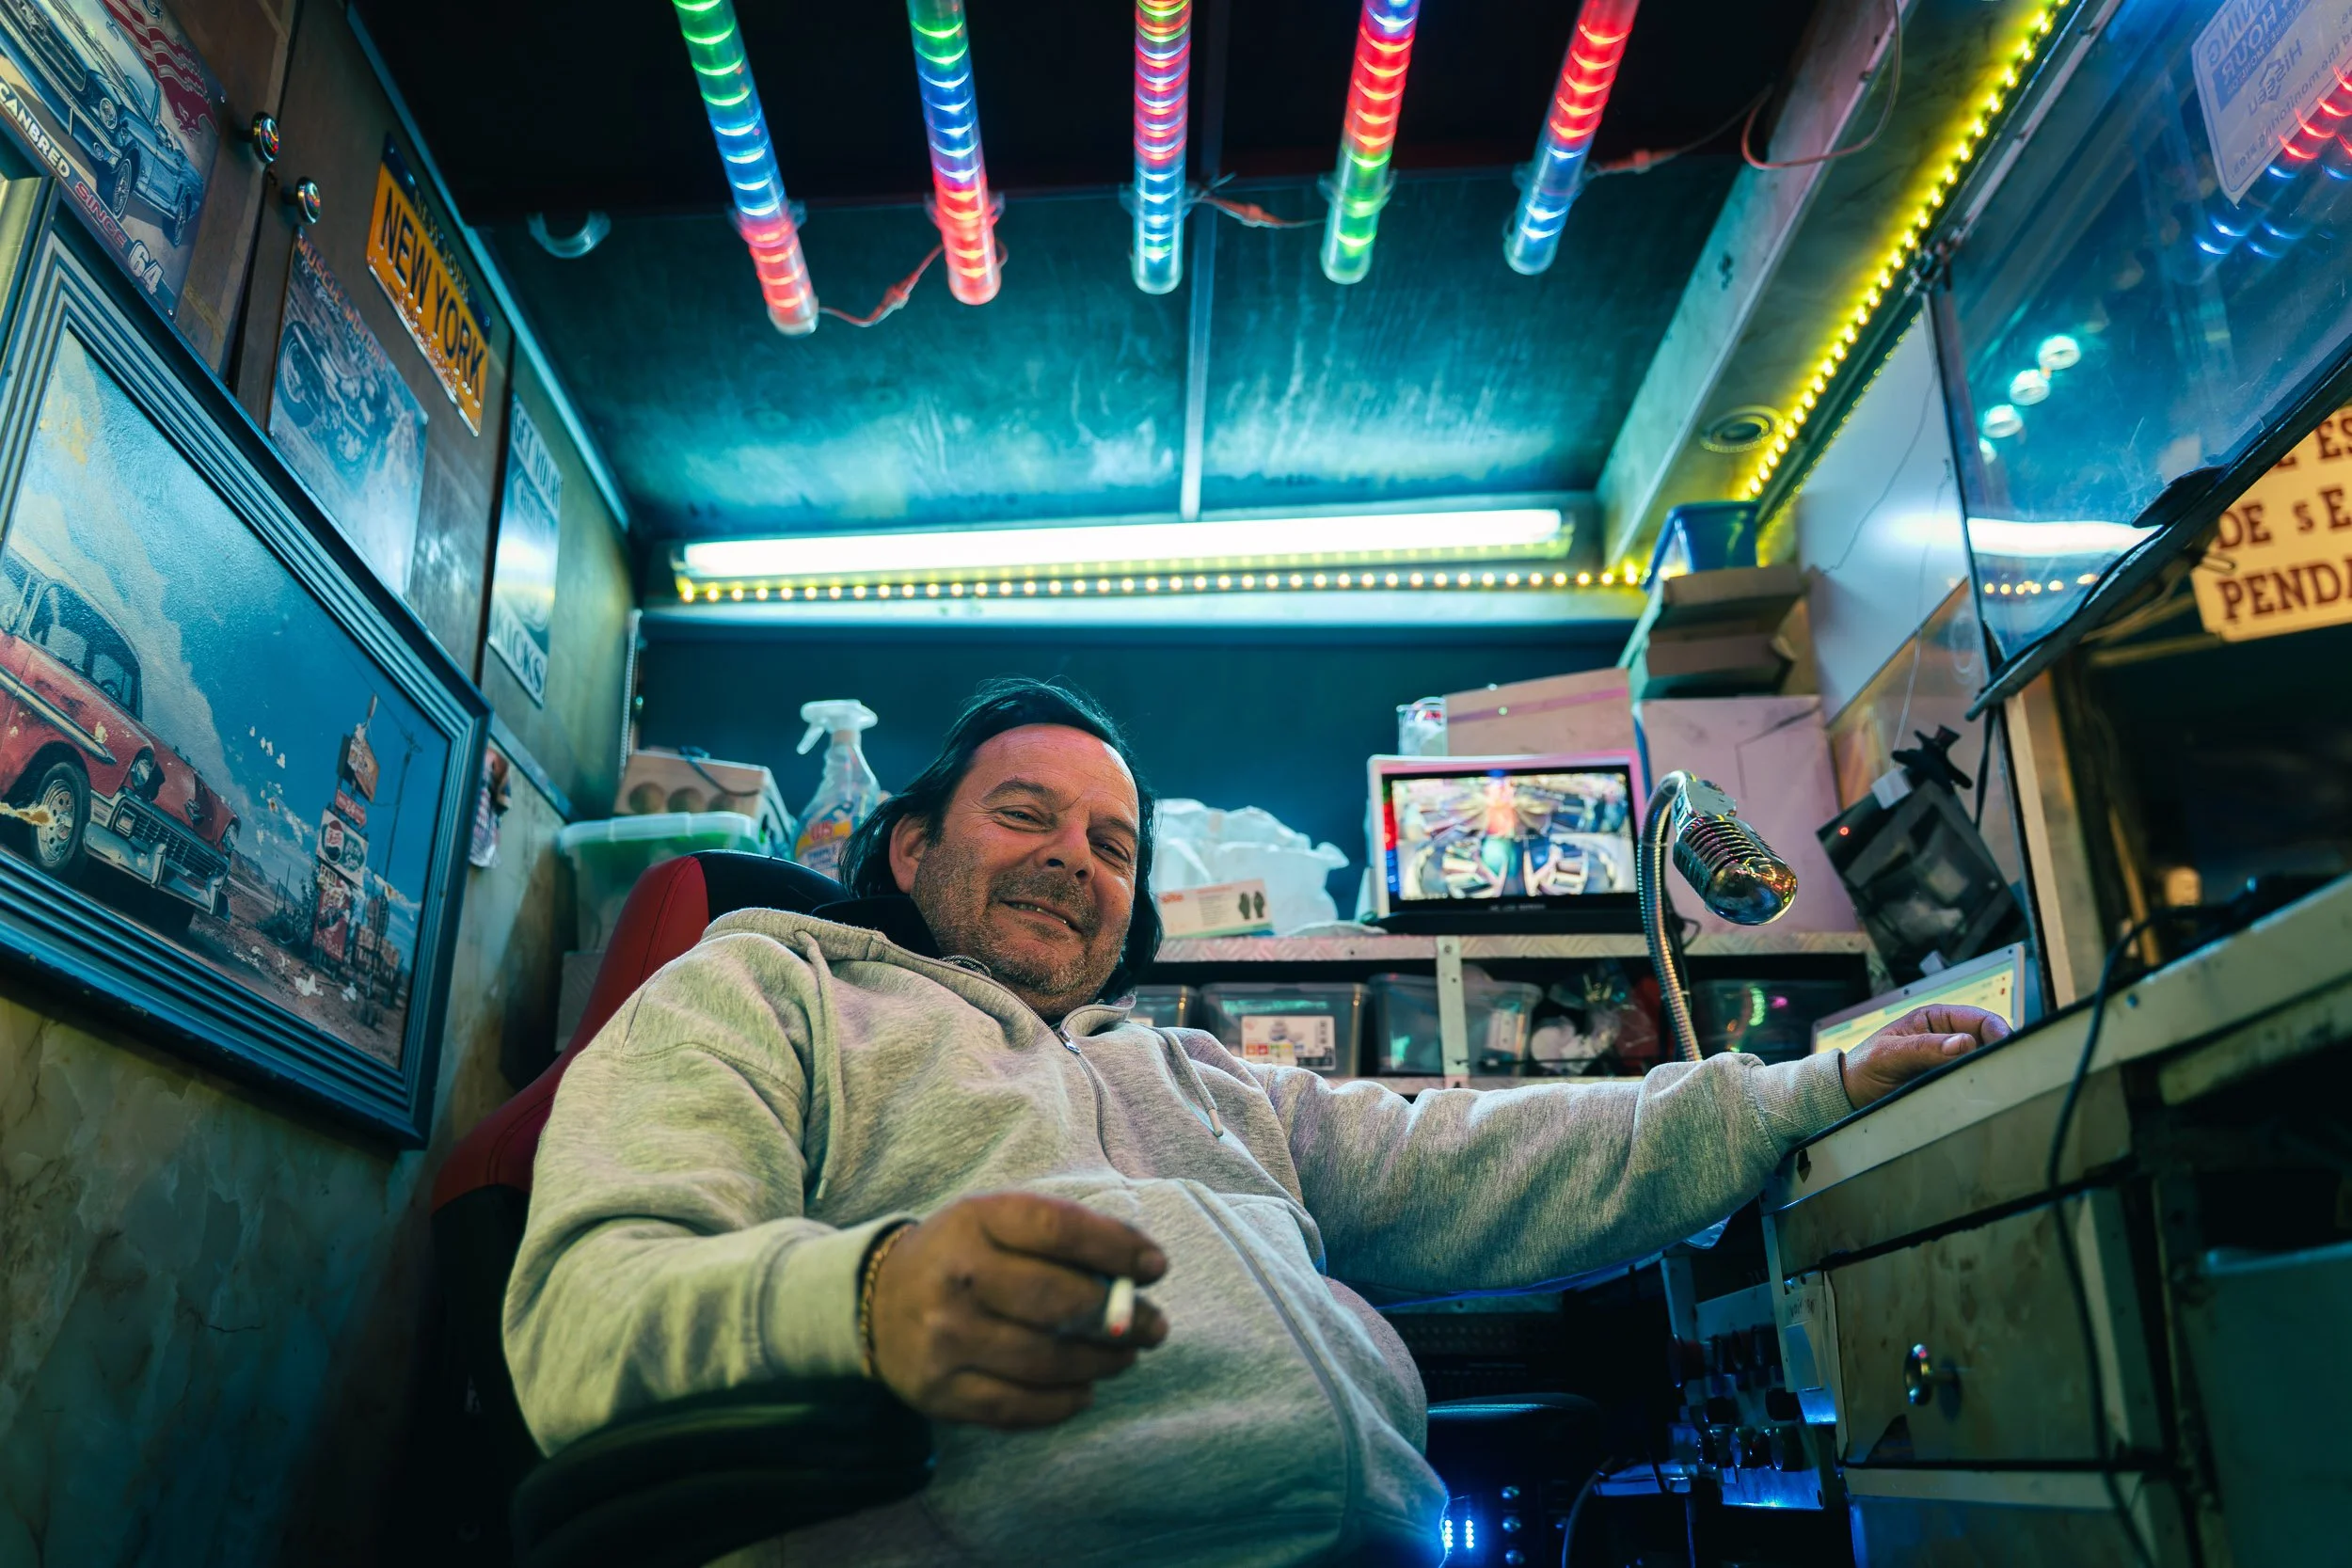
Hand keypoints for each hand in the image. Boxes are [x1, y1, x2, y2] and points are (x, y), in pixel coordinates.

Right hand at [868, 1192, 1169, 1429]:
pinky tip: (1085, 1389)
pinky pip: (1018, 1407)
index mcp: (975, 1221)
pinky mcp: (940, 1392)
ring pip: (1046, 1360)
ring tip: (1125, 1356)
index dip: (1117, 1247)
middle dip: (1121, 1318)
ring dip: (1102, 1362)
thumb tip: (1139, 1271)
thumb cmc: (963, 1255)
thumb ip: (1061, 1237)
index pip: (1059, 1229)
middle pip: (1058, 1302)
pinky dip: (1064, 1402)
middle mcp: (957, 1278)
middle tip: (1154, 1326)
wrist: (873, 1301)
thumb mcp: (997, 1221)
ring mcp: (945, 1340)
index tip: (1156, 1266)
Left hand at [1839, 1004, 2011, 1108]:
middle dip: (1998, 1056)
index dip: (1999, 1032)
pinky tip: (1979, 1097)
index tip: (2005, 1050)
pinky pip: (1972, 1084)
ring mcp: (1950, 1062)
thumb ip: (1923, 1047)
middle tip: (2004, 1073)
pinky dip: (1978, 1089)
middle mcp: (1948, 1038)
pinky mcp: (1949, 1083)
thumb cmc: (1865, 1066)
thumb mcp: (1889, 1054)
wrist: (1851, 1095)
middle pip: (1989, 1043)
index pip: (1980, 1019)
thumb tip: (1963, 1043)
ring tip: (1993, 1086)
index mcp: (1935, 1019)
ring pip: (1983, 1065)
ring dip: (1989, 1074)